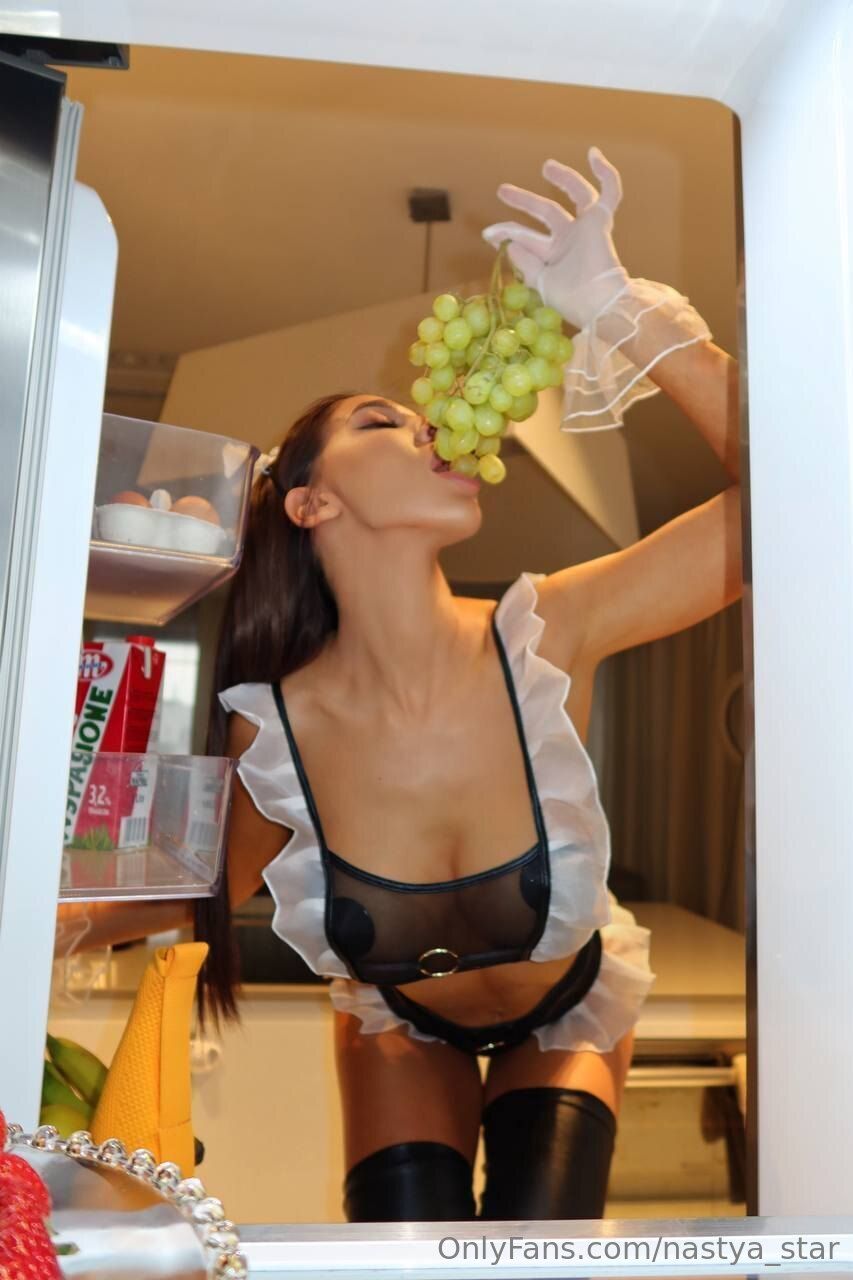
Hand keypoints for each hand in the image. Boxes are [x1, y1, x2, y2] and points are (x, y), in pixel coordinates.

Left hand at [482, 147, 629, 330]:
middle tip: (502, 190)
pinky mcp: (601, 219)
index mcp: (554, 256)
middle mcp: (570, 239)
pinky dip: (605, 173)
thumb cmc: (571, 298)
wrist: (598, 301)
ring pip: (576, 194)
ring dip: (563, 178)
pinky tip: (594, 154)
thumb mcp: (540, 281)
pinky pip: (609, 191)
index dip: (507, 233)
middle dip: (523, 201)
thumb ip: (524, 261)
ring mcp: (586, 228)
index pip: (527, 238)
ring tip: (546, 166)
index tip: (487, 234)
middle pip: (546, 211)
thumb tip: (508, 244)